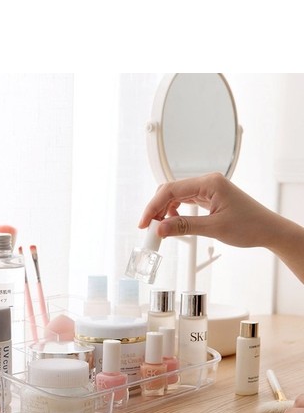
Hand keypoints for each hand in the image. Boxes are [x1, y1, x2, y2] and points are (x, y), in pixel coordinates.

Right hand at [138, 172, 277, 248]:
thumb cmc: (250, 226)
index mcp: (210, 183)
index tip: (144, 223)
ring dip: (165, 211)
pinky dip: (176, 212)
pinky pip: (186, 201)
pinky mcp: (209, 197)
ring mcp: (208, 189)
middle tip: (148, 227)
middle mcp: (208, 182)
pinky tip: (173, 223)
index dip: (153, 206)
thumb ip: (184, 227)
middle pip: (171, 190)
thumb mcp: (214, 228)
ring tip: (159, 228)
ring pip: (177, 196)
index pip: (171, 190)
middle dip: (156, 208)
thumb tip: (160, 228)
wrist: (268, 230)